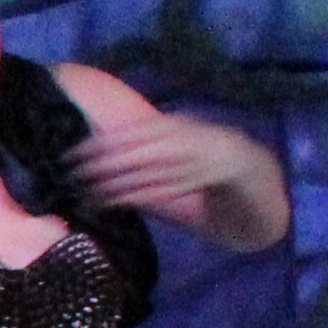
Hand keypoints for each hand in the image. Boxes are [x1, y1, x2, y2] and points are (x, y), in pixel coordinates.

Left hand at [55, 102, 260, 230]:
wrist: (255, 170)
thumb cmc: (202, 161)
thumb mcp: (174, 145)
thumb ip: (145, 147)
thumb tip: (99, 152)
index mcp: (177, 124)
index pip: (132, 132)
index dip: (101, 142)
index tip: (72, 153)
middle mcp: (188, 137)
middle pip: (138, 151)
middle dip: (103, 164)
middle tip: (72, 176)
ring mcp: (202, 159)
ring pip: (150, 173)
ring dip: (115, 185)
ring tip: (87, 195)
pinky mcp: (210, 181)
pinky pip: (167, 189)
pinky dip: (138, 196)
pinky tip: (115, 203)